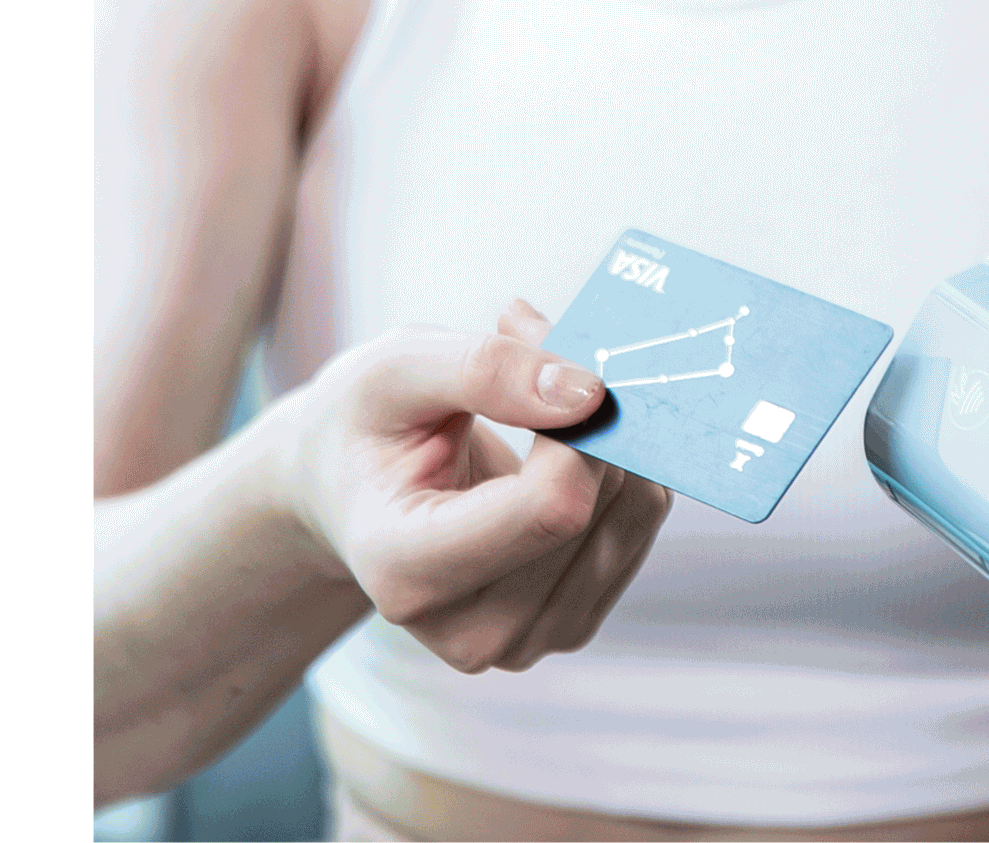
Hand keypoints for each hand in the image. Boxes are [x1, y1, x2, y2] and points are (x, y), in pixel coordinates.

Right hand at [278, 302, 670, 672]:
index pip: (549, 507)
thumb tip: (589, 393)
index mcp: (408, 572)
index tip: (560, 353)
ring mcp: (524, 639)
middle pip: (592, 508)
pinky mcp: (567, 624)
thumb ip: (484, 371)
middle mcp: (470, 630)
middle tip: (540, 349)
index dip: (577, 425)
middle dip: (588, 412)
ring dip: (612, 433)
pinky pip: (639, 525)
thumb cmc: (365, 425)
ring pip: (634, 515)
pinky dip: (622, 464)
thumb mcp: (394, 369)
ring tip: (542, 395)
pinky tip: (564, 441)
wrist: (349, 490)